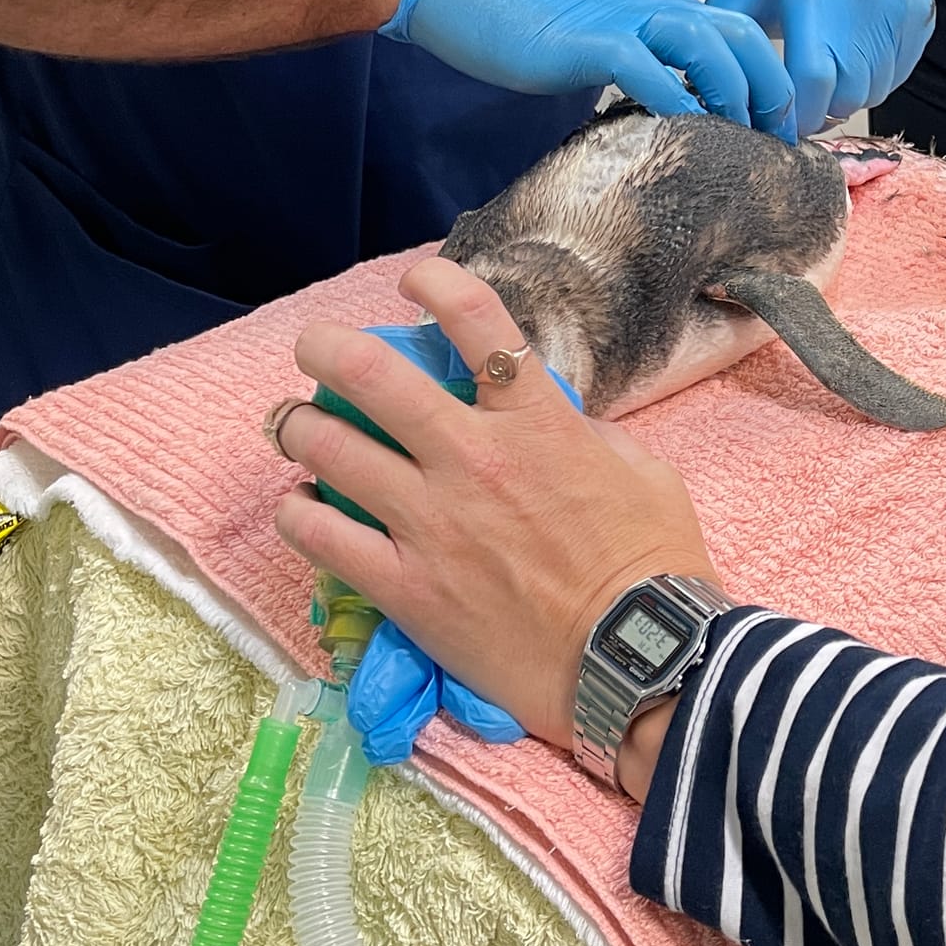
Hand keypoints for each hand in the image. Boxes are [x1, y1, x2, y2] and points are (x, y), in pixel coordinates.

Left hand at [274, 255, 719, 760]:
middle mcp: (472, 458)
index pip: (477, 322)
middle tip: (314, 347)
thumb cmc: (654, 565)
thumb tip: (554, 425)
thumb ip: (585, 436)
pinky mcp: (404, 587)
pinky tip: (297, 507)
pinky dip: (299, 515)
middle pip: (374, 378)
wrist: (636, 663)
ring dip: (299, 427)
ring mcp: (430, 523)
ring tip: (292, 425)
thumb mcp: (641, 472)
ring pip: (332, 450)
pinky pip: (324, 538)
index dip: (436, 283)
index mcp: (537, 421)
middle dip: (328, 350)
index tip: (413, 281)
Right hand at [382, 0, 797, 136]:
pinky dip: (676, 101)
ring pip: (709, 45)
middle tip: (775, 141)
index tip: (768, 123)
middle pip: (739, 35)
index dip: (761, 75)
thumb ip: (622, 53)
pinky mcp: (583, 40)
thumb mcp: (583, 23)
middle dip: (769, 89)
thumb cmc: (505, 0)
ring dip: (735, 95)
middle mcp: (647, 2)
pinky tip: (686, 134)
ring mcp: (618, 17)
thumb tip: (645, 99)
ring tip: (743, 142)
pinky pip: (647, 67)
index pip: (729, 30)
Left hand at [706, 0, 933, 133]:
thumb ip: (721, 43)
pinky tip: (854, 55)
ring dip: (848, 95)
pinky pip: (898, 74)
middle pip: (847, 93)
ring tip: (828, 72)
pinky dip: (874, 78)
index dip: (797, 113)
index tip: (783, 122)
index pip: (813, 79)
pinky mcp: (920, 14)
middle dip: (822, 109)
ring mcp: (898, 6)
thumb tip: (707, 98)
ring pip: (874, 89)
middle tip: (803, 102)